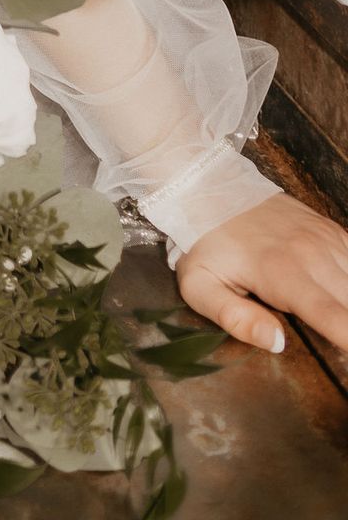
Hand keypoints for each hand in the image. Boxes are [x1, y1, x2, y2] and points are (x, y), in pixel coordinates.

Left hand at [176, 192, 347, 355]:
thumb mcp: (199, 285)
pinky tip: (340, 293)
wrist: (210, 188)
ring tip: (337, 322)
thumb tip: (277, 343)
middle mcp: (311, 253)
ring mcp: (324, 238)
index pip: (333, 316)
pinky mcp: (331, 230)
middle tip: (335, 343)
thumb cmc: (203, 242)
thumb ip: (235, 318)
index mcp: (281, 272)